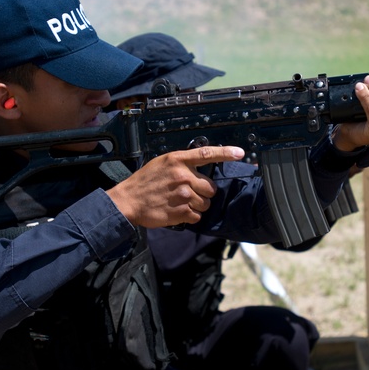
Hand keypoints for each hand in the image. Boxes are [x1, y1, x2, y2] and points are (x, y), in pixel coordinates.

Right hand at [107, 146, 245, 227]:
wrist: (128, 200)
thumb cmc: (144, 182)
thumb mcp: (161, 163)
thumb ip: (182, 163)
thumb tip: (201, 166)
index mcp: (177, 160)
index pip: (206, 154)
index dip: (226, 153)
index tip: (240, 153)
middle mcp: (182, 176)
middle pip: (211, 187)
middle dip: (203, 193)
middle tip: (188, 193)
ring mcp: (183, 195)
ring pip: (205, 204)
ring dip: (197, 206)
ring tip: (180, 203)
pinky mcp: (181, 211)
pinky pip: (197, 216)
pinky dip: (190, 217)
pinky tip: (177, 212)